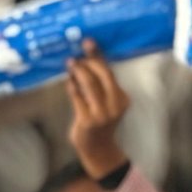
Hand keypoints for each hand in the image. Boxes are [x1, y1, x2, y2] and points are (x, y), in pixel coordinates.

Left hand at [66, 41, 130, 178]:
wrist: (98, 148)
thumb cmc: (100, 121)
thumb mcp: (105, 102)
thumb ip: (99, 85)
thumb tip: (83, 60)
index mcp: (122, 98)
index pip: (109, 72)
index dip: (98, 56)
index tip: (88, 42)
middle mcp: (115, 105)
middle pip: (102, 75)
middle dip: (87, 62)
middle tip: (76, 57)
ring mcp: (102, 113)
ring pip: (89, 83)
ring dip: (77, 71)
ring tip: (70, 64)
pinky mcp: (88, 120)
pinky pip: (77, 96)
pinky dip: (71, 86)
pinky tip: (68, 81)